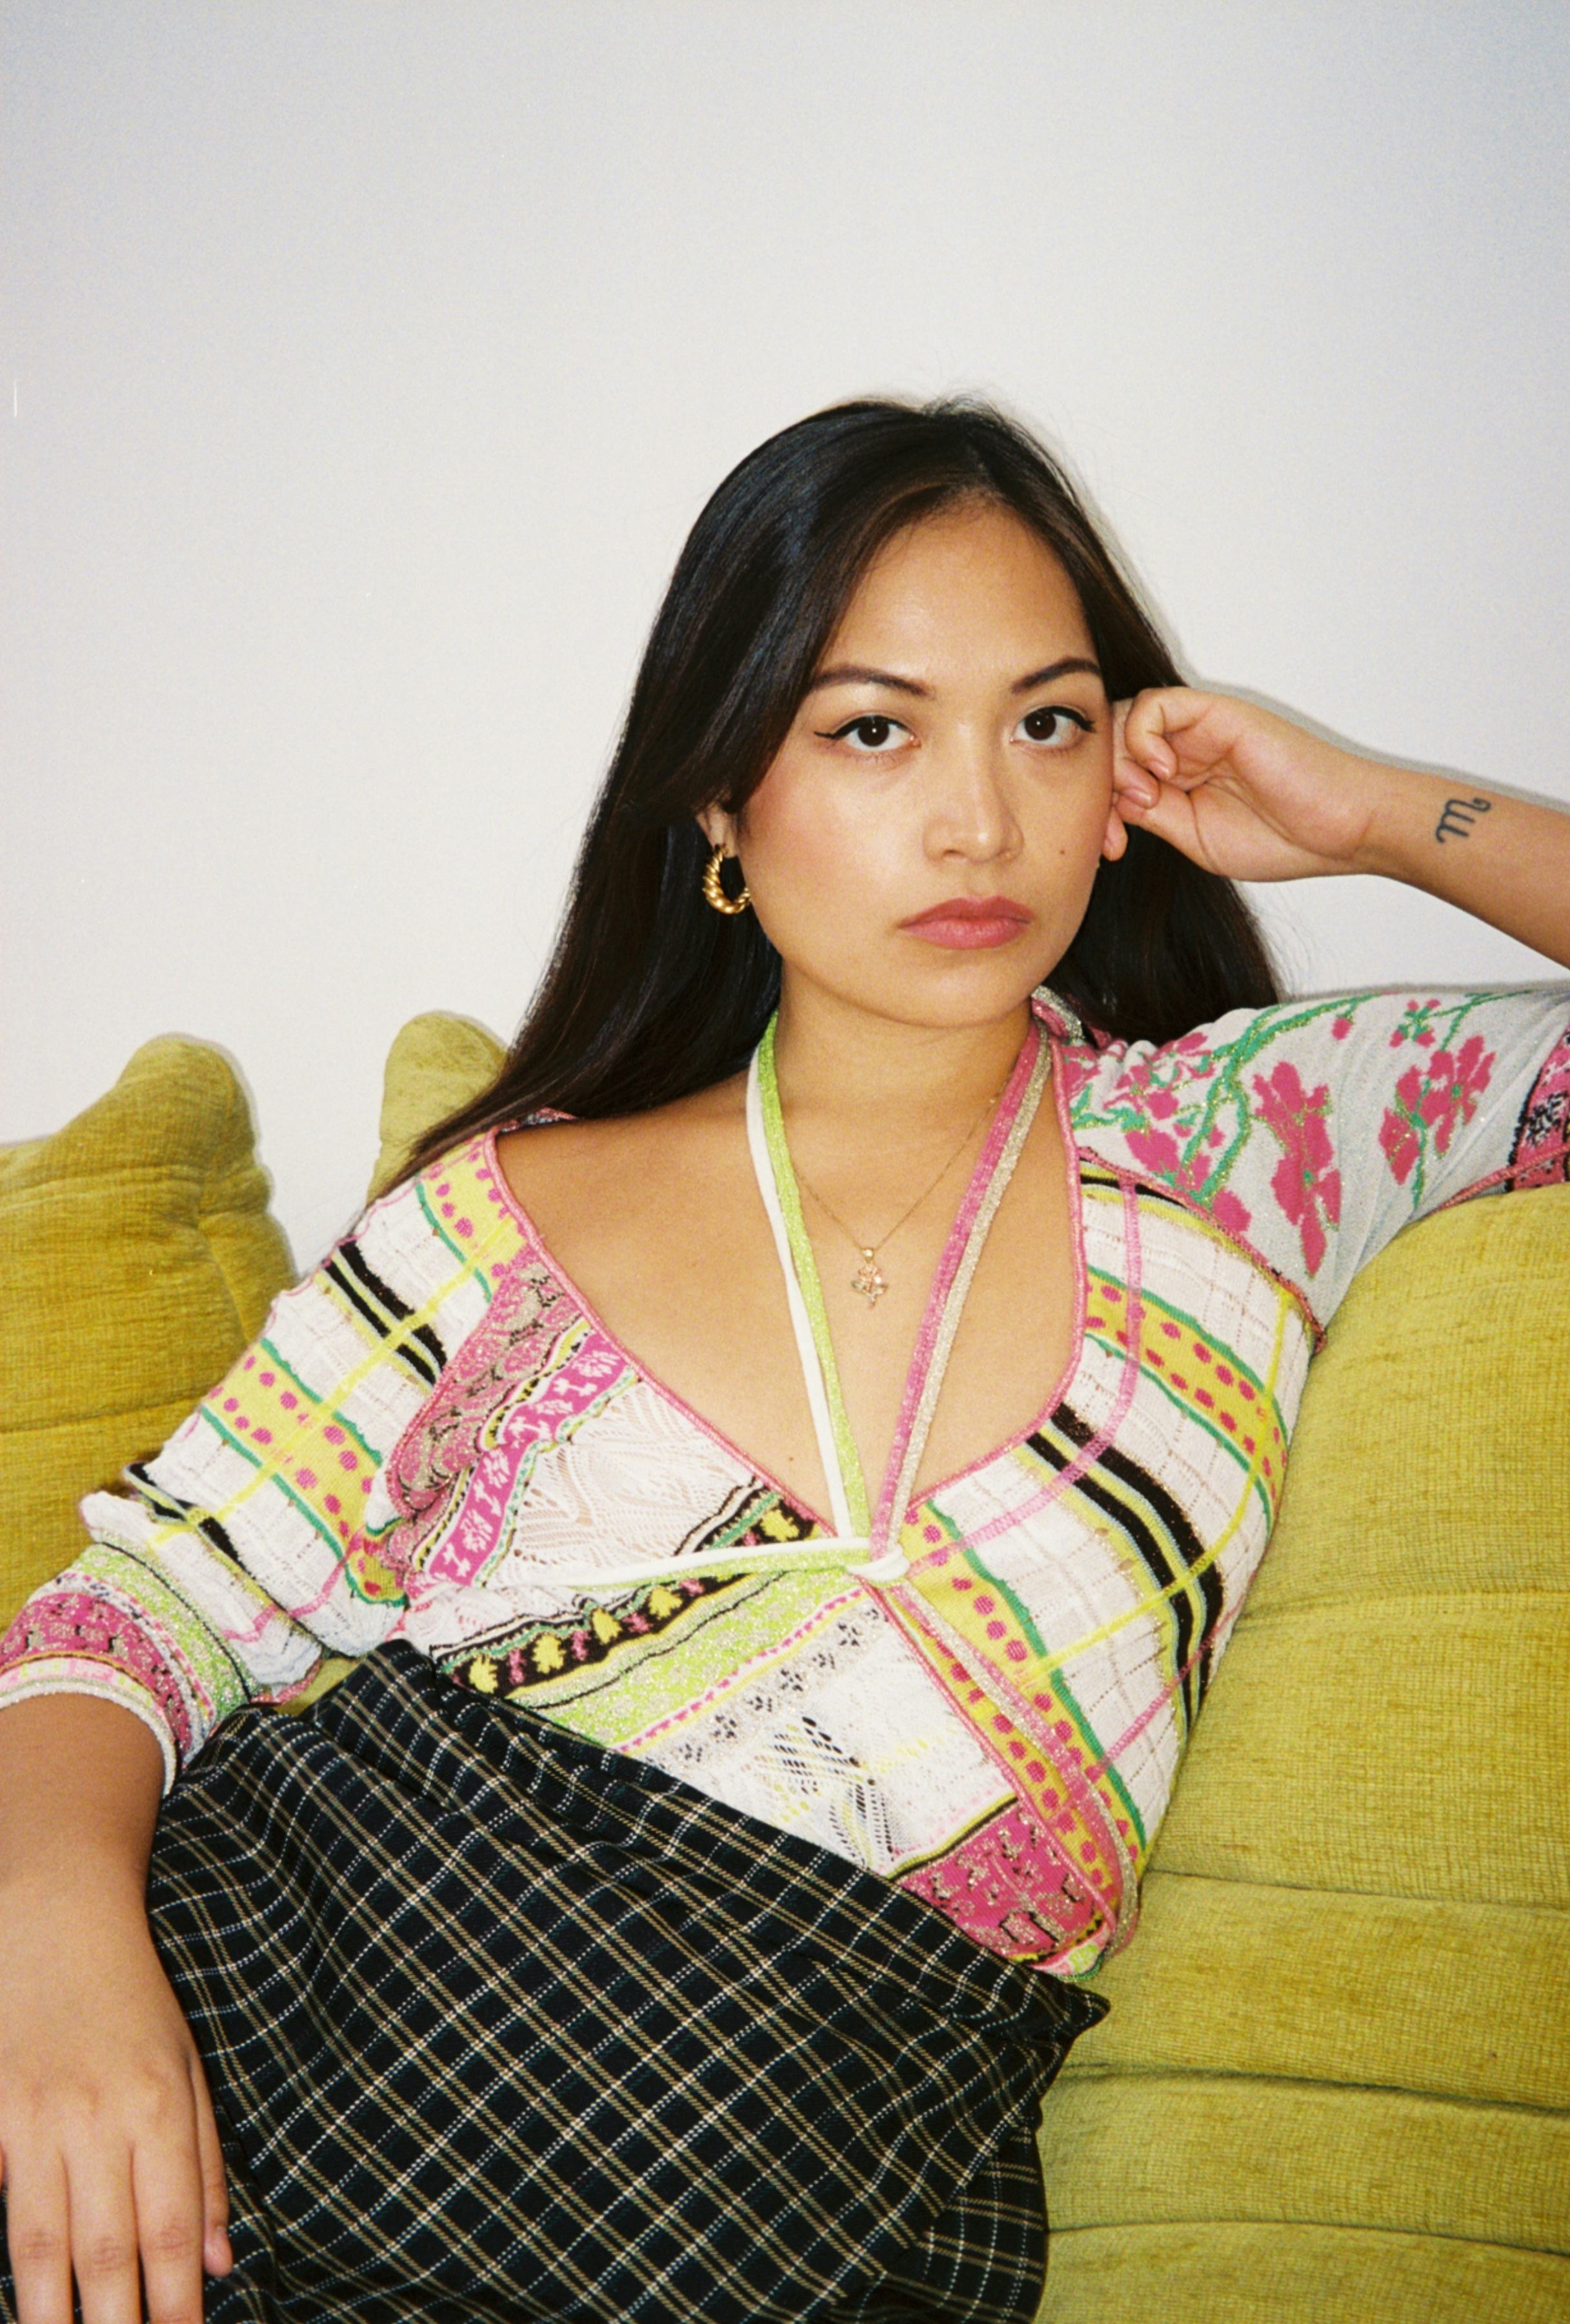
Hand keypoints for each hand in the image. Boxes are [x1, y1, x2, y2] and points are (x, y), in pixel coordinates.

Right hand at [0, 1889, 229, 2321]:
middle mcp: (100, 2118)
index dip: (175, 2305)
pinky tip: (17, 2292)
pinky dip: (4, 2251)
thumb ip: (205, 2166)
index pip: (171, 2230)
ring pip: (40, 2241)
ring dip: (50, 2312)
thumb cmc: (131, 1999)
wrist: (58, 1920)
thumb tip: (219, 2264)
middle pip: (106, 2248)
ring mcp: (36, 2119)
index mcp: (161, 2106)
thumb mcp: (188, 2067)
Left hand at [1112, 687, 1381, 881]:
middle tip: (1118, 832)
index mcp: (1178, 778)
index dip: (1098, 807)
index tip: (1111, 847)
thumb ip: (1150, 812)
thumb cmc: (1282, 839)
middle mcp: (1183, 747)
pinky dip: (1144, 736)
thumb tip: (1107, 800)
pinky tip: (1167, 773)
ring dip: (1121, 764)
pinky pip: (1155, 704)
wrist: (1338, 829)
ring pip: (1124, 720)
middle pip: (1110, 744)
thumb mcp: (1193, 836)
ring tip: (1151, 798)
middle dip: (1100, 788)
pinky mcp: (1216, 712)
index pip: (1112, 774)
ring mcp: (1199, 727)